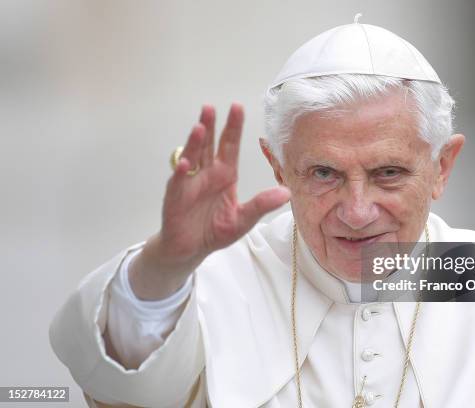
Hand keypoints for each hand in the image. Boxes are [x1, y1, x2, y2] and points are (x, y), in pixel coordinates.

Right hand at [130, 103, 290, 299]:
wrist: (191, 248)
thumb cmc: (215, 231)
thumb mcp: (244, 219)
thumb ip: (261, 204)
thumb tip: (287, 193)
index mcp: (225, 175)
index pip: (230, 146)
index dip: (233, 127)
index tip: (237, 107)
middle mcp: (207, 174)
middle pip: (209, 145)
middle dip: (210, 126)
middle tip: (211, 107)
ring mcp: (190, 183)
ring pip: (193, 156)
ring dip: (195, 142)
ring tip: (200, 126)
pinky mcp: (177, 196)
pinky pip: (179, 182)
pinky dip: (182, 172)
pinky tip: (186, 164)